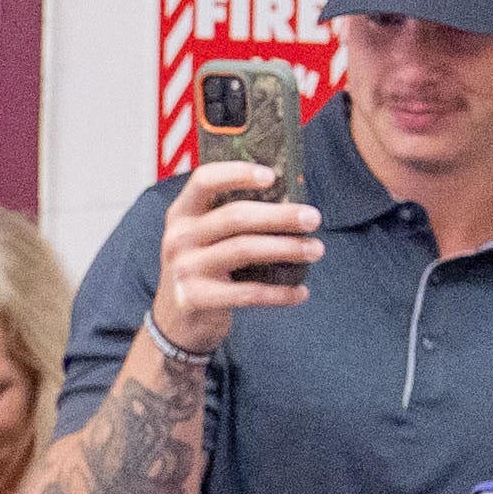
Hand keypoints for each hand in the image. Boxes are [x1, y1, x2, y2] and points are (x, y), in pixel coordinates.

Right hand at [151, 162, 322, 354]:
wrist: (176, 320)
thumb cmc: (203, 268)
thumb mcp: (203, 237)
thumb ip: (232, 217)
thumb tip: (294, 202)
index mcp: (182, 213)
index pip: (204, 180)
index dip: (237, 173)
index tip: (272, 175)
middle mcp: (179, 237)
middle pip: (234, 217)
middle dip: (280, 216)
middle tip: (313, 218)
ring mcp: (185, 268)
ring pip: (244, 250)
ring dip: (287, 249)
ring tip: (316, 250)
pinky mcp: (195, 298)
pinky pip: (246, 293)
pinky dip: (279, 294)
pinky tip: (301, 292)